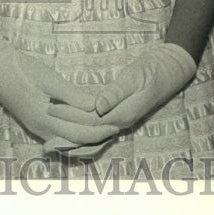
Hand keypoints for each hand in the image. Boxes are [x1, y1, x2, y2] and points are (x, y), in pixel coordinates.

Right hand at [0, 37, 119, 146]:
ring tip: (104, 129)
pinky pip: (60, 136)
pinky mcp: (36, 124)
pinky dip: (74, 134)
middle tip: (116, 128)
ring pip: (68, 141)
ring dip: (87, 137)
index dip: (100, 128)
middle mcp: (42, 130)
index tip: (117, 122)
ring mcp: (37, 129)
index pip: (80, 132)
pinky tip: (84, 128)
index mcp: (45, 119)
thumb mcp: (49, 78)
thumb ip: (72, 95)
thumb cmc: (22, 69)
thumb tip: (96, 107)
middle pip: (76, 140)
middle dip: (97, 136)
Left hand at [49, 45, 196, 139]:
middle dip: (67, 132)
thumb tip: (98, 106)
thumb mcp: (134, 77)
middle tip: (44, 130)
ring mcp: (122, 122)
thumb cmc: (151, 70)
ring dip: (73, 141)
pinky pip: (99, 133)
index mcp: (125, 113)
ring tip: (50, 144)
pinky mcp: (119, 118)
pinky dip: (83, 138)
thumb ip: (116, 92)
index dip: (70, 116)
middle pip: (90, 133)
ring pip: (95, 139)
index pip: (92, 120)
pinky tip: (69, 138)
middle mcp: (123, 122)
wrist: (169, 72)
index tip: (50, 108)